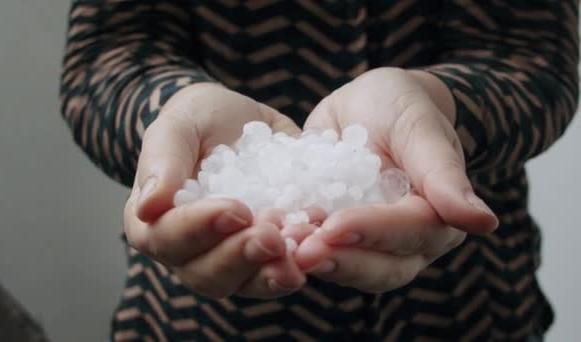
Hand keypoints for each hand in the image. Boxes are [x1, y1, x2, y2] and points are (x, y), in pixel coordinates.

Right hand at [124, 83, 310, 298]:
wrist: (241, 121)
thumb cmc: (201, 119)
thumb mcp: (180, 123)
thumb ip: (161, 159)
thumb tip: (148, 206)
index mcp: (154, 222)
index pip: (167, 238)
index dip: (199, 229)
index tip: (234, 209)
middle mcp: (188, 251)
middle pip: (206, 273)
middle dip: (240, 256)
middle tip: (271, 236)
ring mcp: (229, 259)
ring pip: (245, 283)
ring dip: (272, 271)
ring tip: (301, 249)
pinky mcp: (265, 257)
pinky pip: (279, 271)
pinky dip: (299, 263)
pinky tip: (318, 246)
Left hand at [295, 67, 498, 292]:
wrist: (366, 106)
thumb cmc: (400, 107)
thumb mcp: (417, 124)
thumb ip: (442, 169)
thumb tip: (483, 221)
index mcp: (437, 212)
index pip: (411, 230)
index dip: (375, 231)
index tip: (337, 226)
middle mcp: (407, 239)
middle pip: (384, 266)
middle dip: (342, 260)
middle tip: (301, 252)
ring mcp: (371, 243)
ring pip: (351, 267)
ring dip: (317, 262)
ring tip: (280, 251)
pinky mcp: (337, 237)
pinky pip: (320, 251)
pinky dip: (296, 249)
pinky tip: (268, 240)